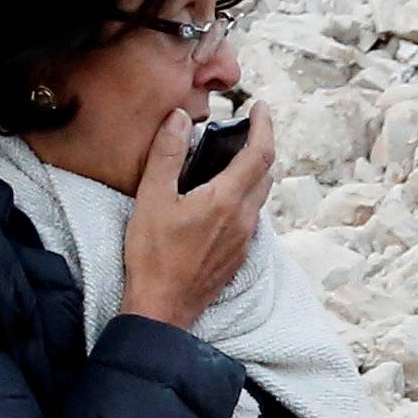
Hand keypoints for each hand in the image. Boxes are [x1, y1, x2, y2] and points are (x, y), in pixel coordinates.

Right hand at [121, 106, 274, 330]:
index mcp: (226, 200)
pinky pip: (251, 220)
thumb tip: (180, 118)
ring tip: (232, 162)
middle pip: (265, 174)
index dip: (264, 125)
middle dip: (260, 147)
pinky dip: (245, 200)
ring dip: (253, 175)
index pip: (260, 153)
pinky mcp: (237, 258)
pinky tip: (223, 201)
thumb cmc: (154, 257)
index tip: (259, 107)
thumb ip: (167, 154)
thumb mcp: (151, 198)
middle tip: (244, 131)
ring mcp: (243, 241)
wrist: (162, 309)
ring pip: (260, 198)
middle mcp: (243, 220)